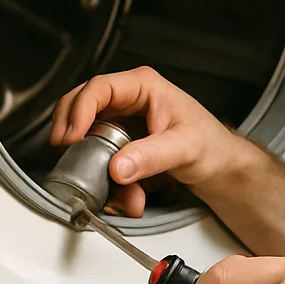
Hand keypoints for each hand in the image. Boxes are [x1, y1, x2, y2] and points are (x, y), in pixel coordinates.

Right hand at [50, 67, 248, 215]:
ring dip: (93, 164)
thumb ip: (151, 157)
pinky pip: (100, 157)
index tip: (72, 136)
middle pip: (82, 105)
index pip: (99, 88)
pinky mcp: (121, 143)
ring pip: (87, 135)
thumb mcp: (184, 148)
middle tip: (64, 152)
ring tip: (114, 191)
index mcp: (144, 86)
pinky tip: (127, 196)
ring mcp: (122, 121)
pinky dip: (107, 179)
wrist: (220, 165)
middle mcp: (129, 99)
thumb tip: (117, 167)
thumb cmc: (211, 145)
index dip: (79, 109)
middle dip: (71, 130)